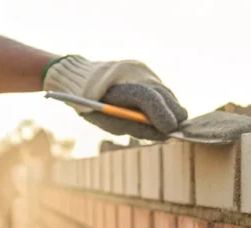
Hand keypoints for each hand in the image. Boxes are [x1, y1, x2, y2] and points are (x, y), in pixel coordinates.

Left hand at [43, 56, 187, 140]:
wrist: (78, 78)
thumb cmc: (91, 104)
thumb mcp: (108, 122)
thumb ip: (136, 128)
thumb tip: (164, 135)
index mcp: (121, 84)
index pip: (150, 99)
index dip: (163, 117)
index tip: (170, 133)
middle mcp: (135, 71)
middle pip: (166, 95)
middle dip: (172, 115)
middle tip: (170, 132)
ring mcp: (142, 68)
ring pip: (167, 93)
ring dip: (168, 109)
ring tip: (161, 123)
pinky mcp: (145, 69)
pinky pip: (161, 90)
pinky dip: (162, 103)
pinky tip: (154, 111)